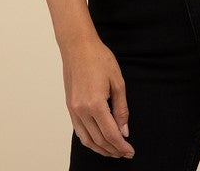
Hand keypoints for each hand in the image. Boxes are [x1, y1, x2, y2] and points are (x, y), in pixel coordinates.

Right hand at [61, 36, 134, 158]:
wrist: (77, 46)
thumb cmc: (98, 58)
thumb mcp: (117, 81)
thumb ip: (121, 108)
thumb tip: (124, 130)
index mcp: (95, 104)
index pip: (110, 134)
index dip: (121, 146)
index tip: (130, 151)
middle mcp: (81, 110)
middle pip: (99, 140)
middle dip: (113, 150)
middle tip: (125, 153)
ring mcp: (73, 110)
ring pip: (87, 139)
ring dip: (101, 149)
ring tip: (113, 151)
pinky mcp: (69, 107)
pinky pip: (79, 131)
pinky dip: (89, 140)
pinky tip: (98, 141)